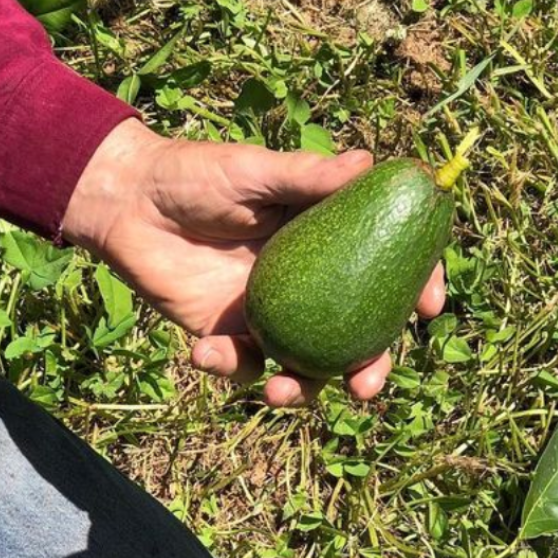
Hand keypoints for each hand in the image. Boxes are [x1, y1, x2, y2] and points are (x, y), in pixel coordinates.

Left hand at [61, 120, 444, 405]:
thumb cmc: (197, 173)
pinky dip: (229, 369)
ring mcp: (272, 316)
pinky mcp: (227, 337)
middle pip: (356, 336)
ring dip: (301, 391)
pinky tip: (206, 351)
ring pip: (306, 369)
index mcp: (328, 242)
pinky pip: (243, 368)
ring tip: (279, 393)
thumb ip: (308, 175)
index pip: (387, 268)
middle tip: (366, 388)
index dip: (417, 287)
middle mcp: (310, 286)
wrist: (127, 202)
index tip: (430, 307)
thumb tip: (369, 164)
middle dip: (369, 369)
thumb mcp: (255, 170)